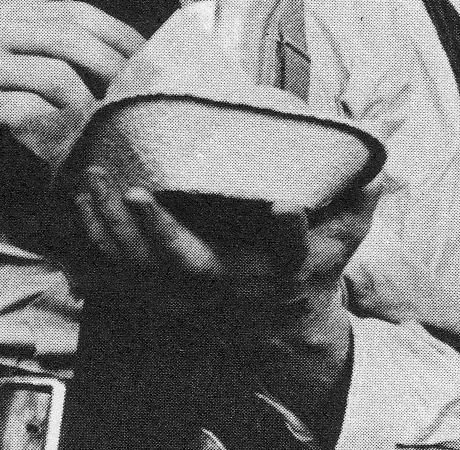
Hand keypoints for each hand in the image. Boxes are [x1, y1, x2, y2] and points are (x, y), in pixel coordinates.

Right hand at [0, 0, 143, 202]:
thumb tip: (147, 59)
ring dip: (91, 106)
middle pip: (69, 37)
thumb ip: (75, 62)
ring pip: (53, 74)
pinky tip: (74, 146)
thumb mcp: (41, 83)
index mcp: (6, 16)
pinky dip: (59, 129)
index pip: (76, 12)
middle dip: (114, 69)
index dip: (121, 36)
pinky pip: (26, 111)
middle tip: (140, 100)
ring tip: (111, 129)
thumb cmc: (4, 127)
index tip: (153, 65)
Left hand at [67, 171, 379, 387]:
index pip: (292, 249)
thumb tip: (382, 139)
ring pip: (142, 268)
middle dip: (159, 229)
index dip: (290, 231)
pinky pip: (119, 270)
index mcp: (281, 264)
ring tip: (92, 178)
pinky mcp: (163, 289)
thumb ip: (359, 190)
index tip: (284, 206)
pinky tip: (77, 200)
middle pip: (191, 264)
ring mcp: (192, 292)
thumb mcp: (346, 227)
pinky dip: (94, 238)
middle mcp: (233, 284)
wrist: (283, 320)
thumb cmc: (312, 258)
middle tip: (135, 190)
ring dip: (112, 226)